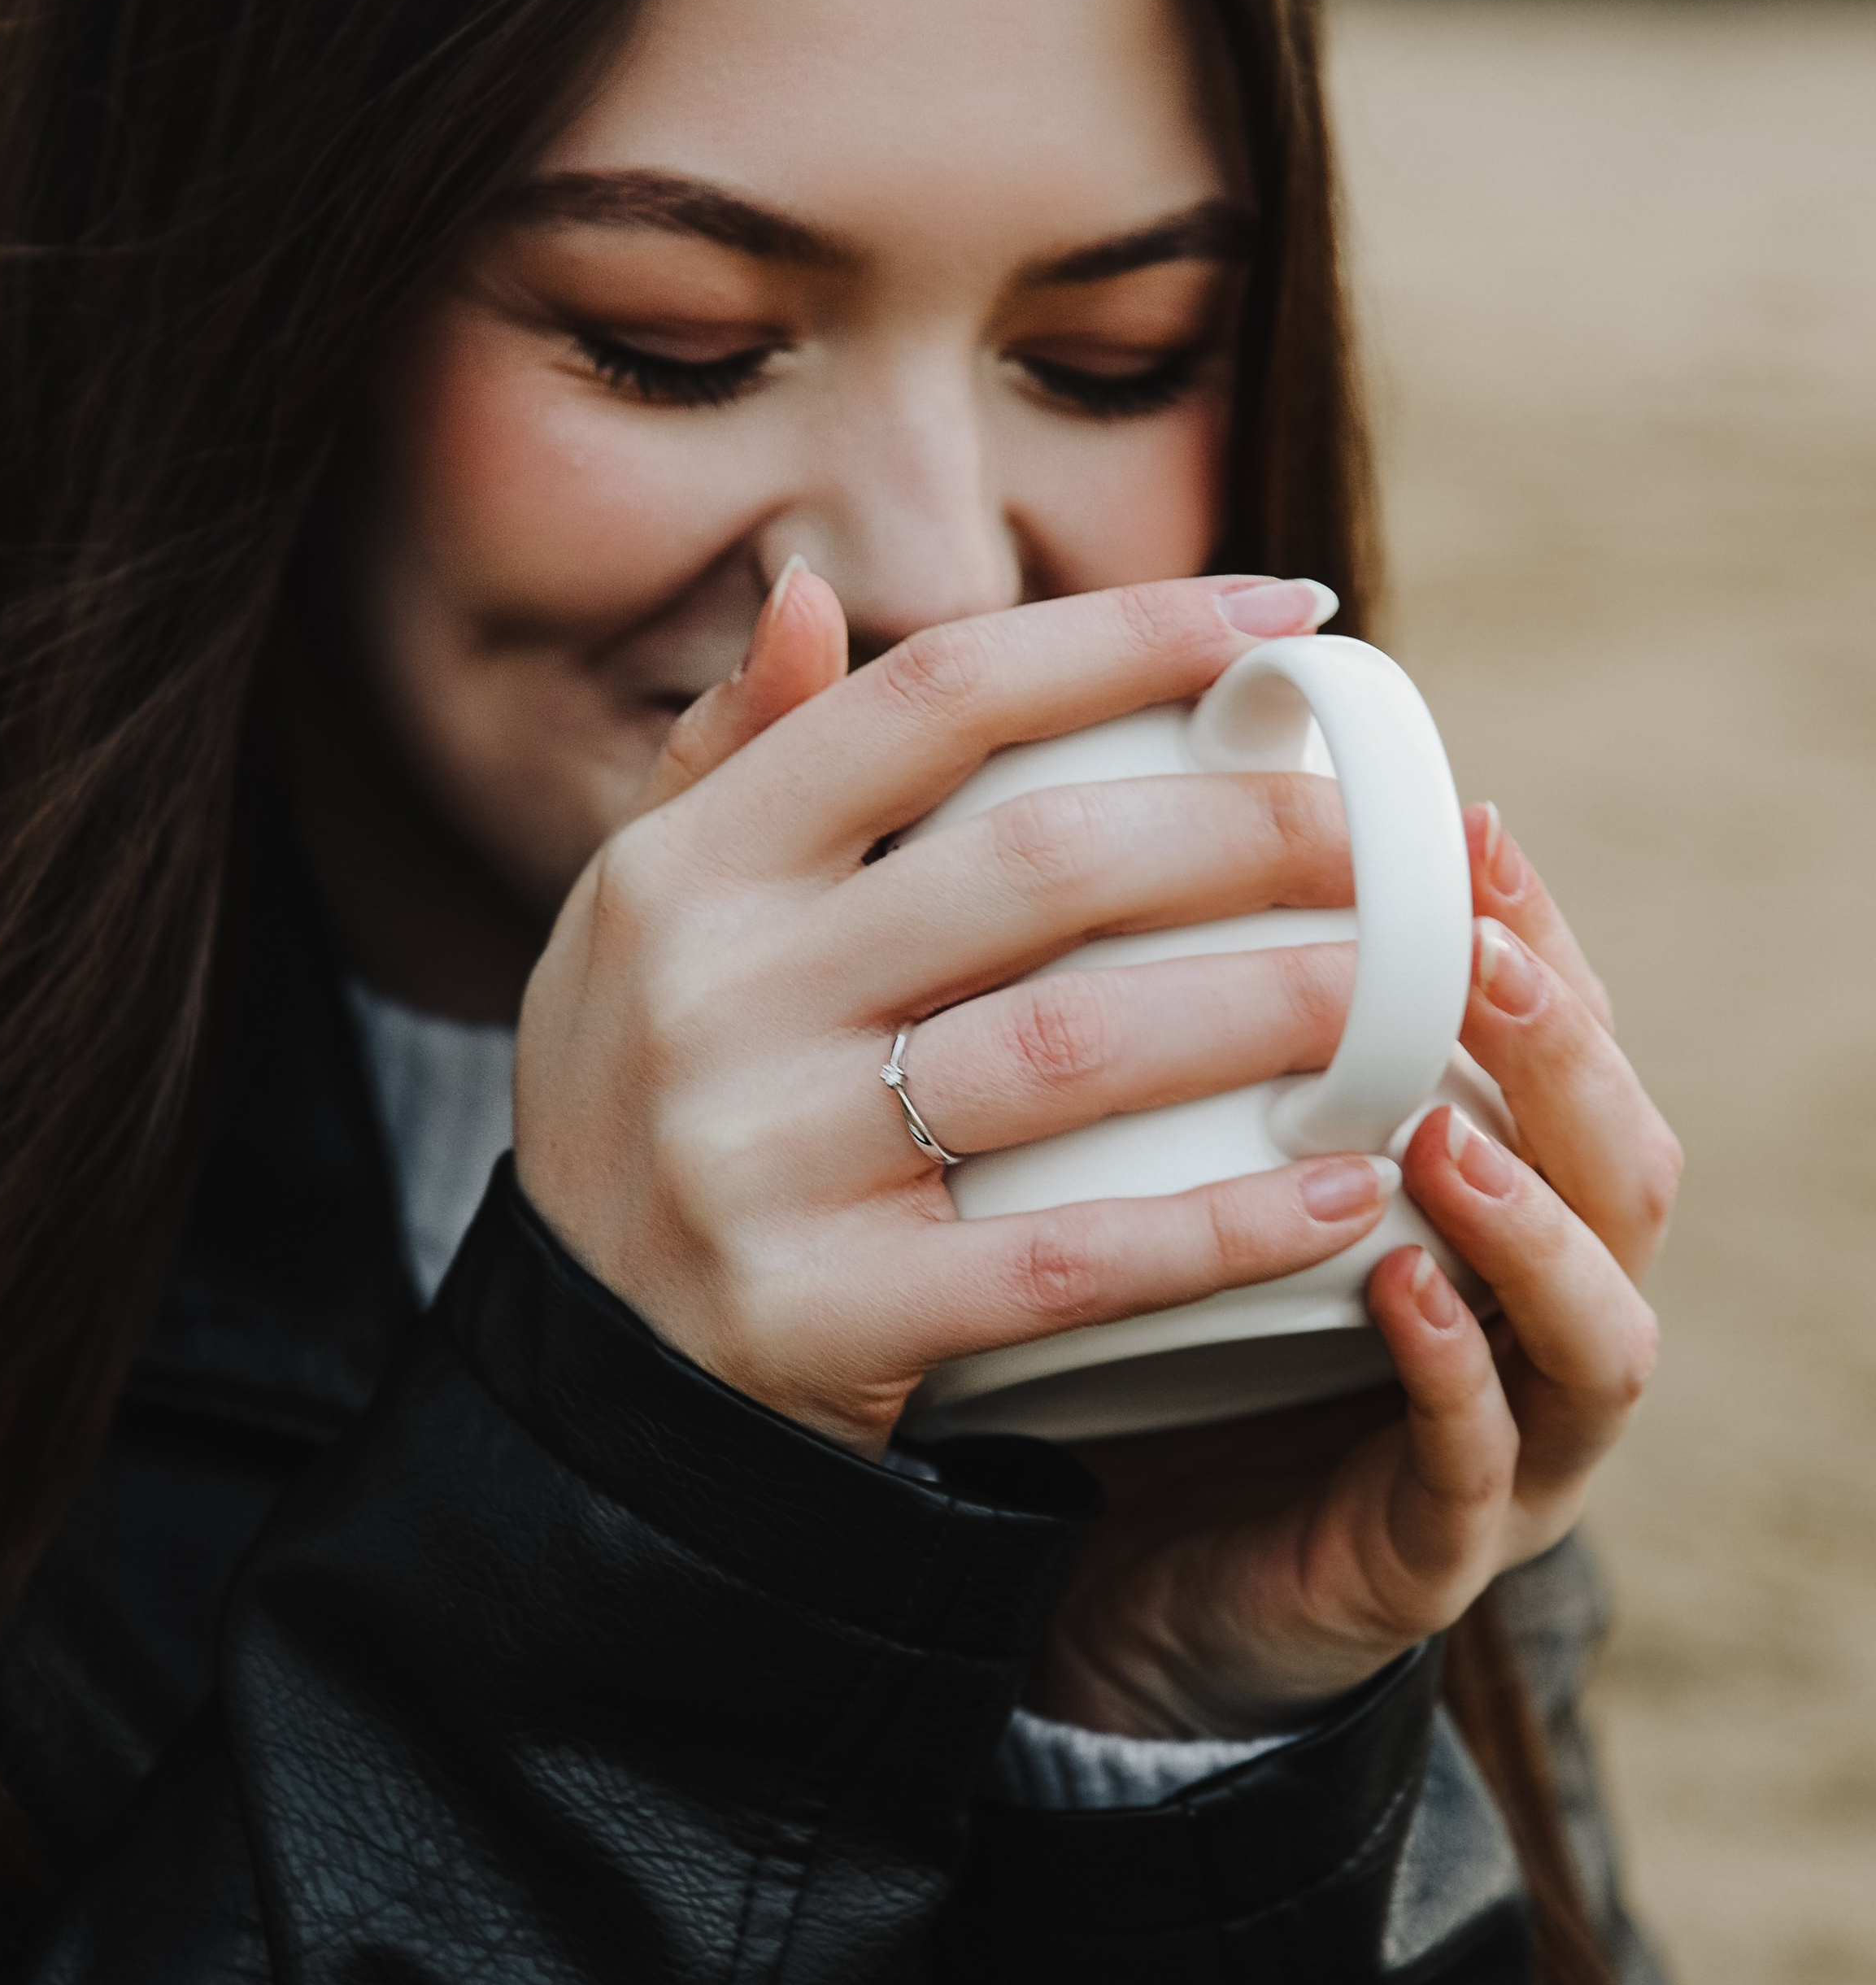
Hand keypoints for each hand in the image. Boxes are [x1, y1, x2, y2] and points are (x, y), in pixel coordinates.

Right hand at [515, 567, 1398, 1459]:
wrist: (580, 1393)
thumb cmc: (641, 1115)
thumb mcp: (636, 927)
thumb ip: (729, 762)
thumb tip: (814, 592)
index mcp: (690, 872)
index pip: (934, 696)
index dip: (1126, 634)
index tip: (1292, 611)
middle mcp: (715, 998)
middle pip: (1039, 863)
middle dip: (1246, 831)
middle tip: (1382, 841)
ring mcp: (766, 1162)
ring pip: (1076, 1047)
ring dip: (1270, 1007)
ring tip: (1403, 992)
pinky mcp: (825, 1317)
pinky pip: (1067, 1259)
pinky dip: (1221, 1224)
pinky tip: (1344, 1190)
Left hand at [1030, 802, 1680, 1737]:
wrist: (1089, 1590)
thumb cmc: (1137, 1351)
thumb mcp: (1159, 1172)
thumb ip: (1161, 1034)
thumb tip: (1078, 824)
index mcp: (1485, 1203)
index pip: (1560, 1050)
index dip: (1535, 936)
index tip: (1468, 823)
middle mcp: (1526, 1314)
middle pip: (1622, 1164)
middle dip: (1566, 1052)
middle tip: (1480, 953)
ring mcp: (1504, 1445)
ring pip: (1601, 1321)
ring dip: (1537, 1211)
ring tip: (1450, 1122)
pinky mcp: (1430, 1558)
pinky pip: (1481, 1464)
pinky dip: (1455, 1372)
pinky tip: (1401, 1286)